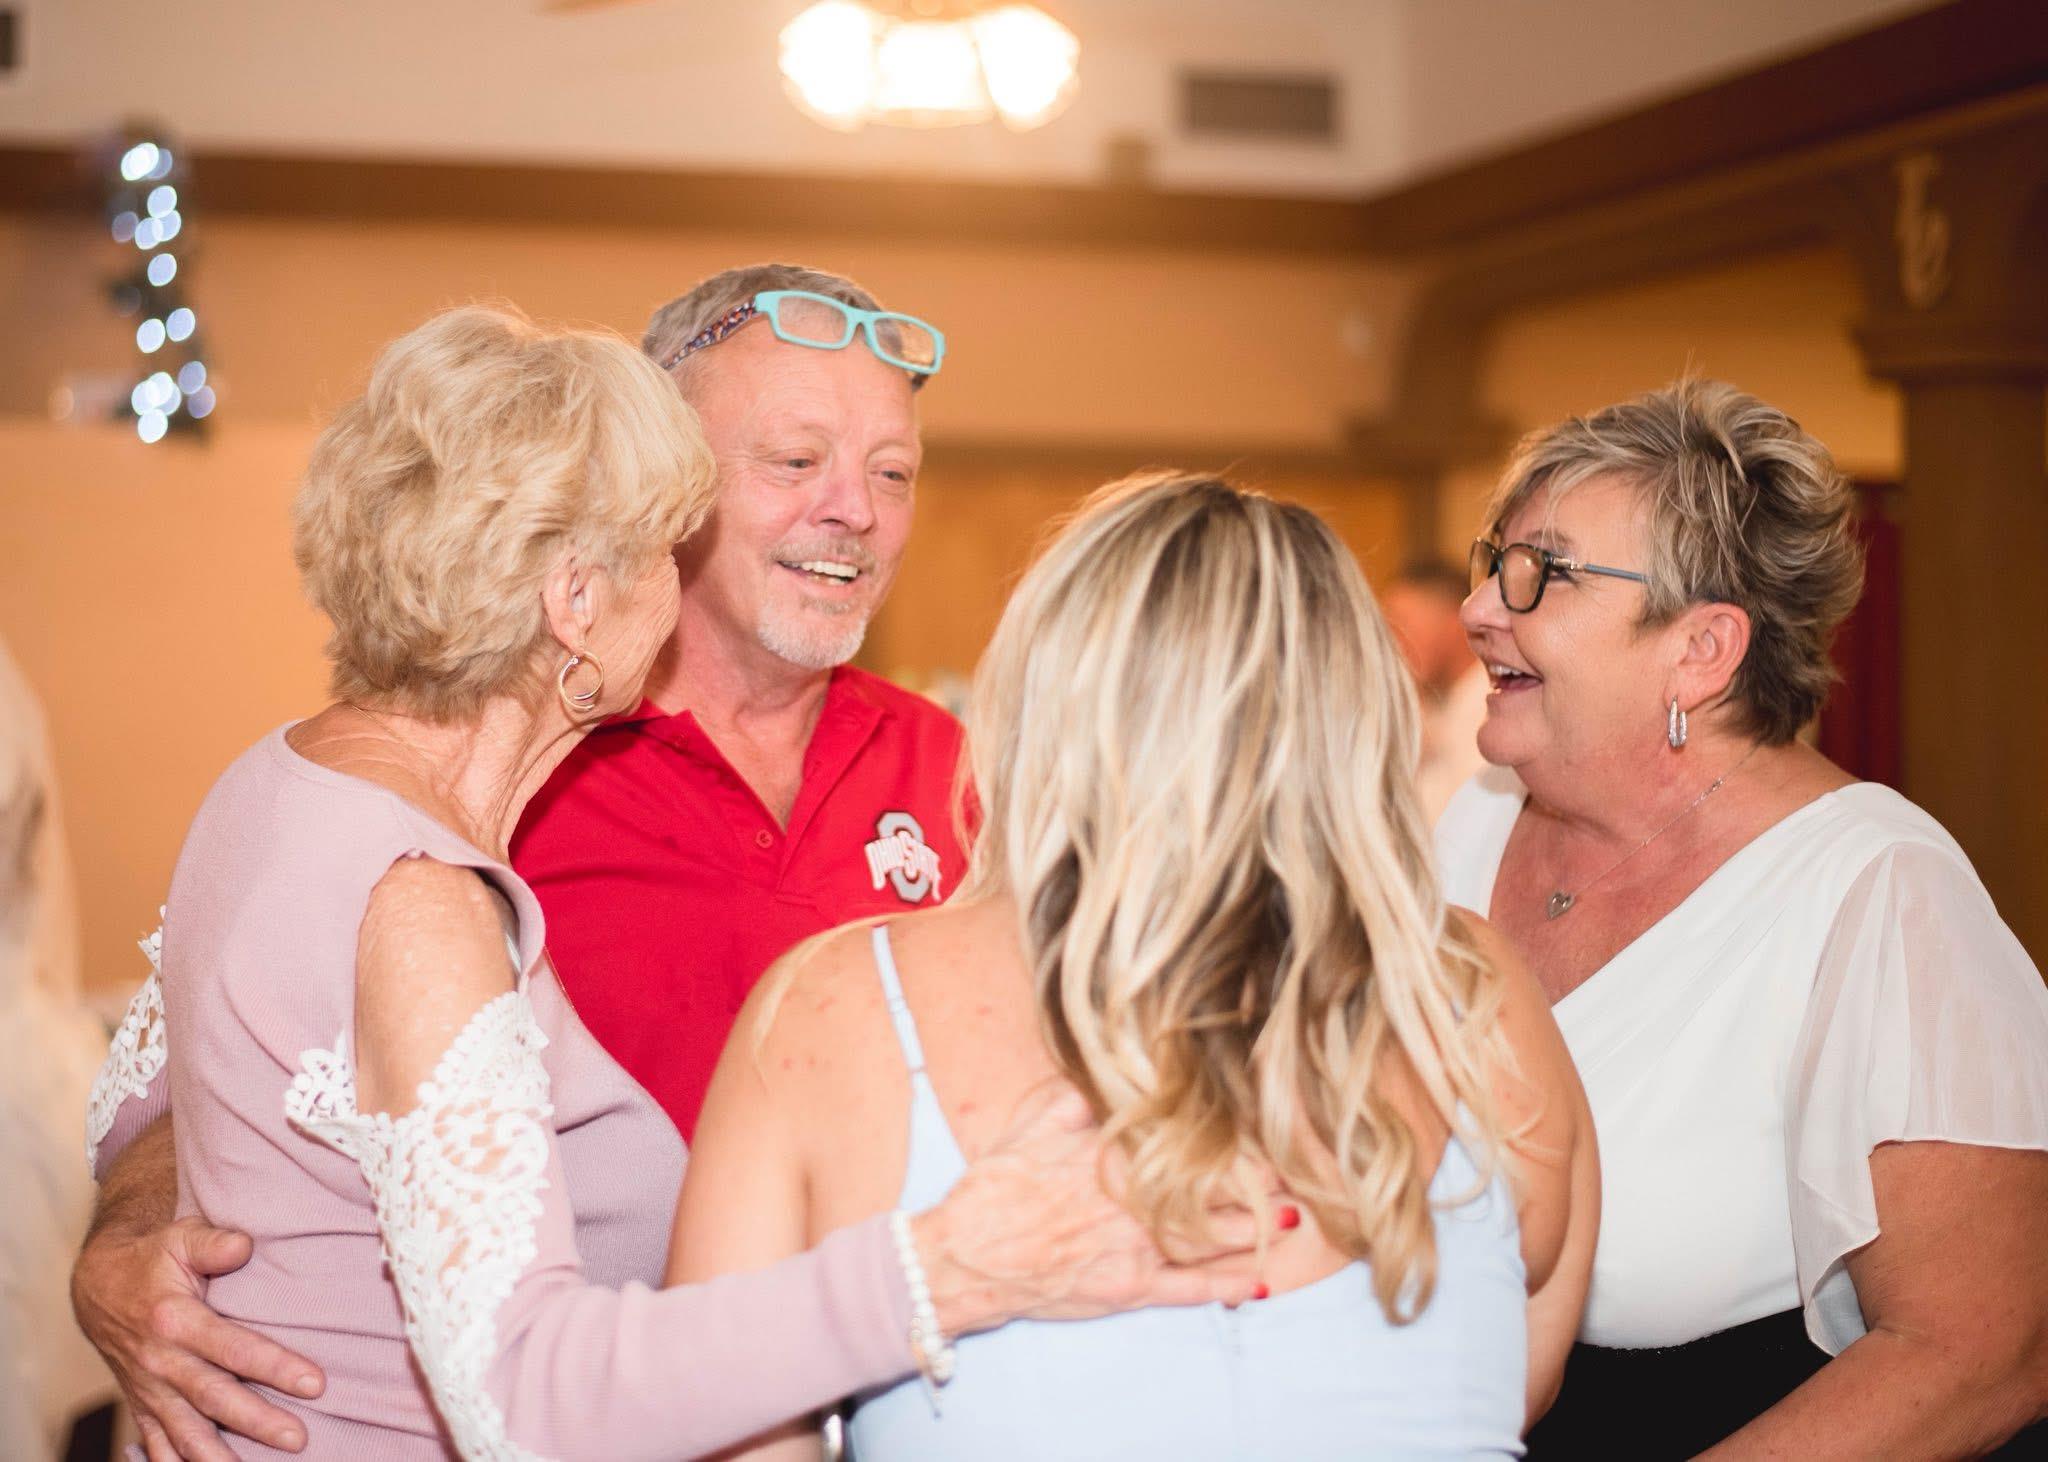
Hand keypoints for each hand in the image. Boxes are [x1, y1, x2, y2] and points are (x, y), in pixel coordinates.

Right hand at [71, 1215, 325, 1459]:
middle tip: (298, 1438)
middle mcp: (161, 1361)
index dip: (274, 1367)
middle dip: (257, 1422)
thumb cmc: (152, 1258)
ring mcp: (149, 1389)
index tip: (315, 1383)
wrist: (97, 1286)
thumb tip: (245, 1246)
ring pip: (186, 1432)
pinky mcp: (142, 1405)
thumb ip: (215, 1243)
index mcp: (175, 1320)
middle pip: (214, 1399)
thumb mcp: (181, 1237)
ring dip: (218, 1458)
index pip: (233, 1349)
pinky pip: (156, 1445)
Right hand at [912, 1082, 1271, 1335]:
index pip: (1184, 1145)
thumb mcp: (1031, 1127)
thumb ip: (1075, 1100)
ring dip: (1257, 1229)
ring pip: (1212, 1237)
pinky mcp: (1128, 1289)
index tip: (1259, 1136)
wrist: (965, 1256)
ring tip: (1292, 1221)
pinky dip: (1228, 1286)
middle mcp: (1134, 1199)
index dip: (1228, 1143)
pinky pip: (1190, 1290)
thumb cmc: (994, 1190)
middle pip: (1211, 1189)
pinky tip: (1259, 1282)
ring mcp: (1136, 1247)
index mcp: (1114, 1155)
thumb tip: (1104, 1074)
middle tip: (1294, 1177)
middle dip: (1257, 1185)